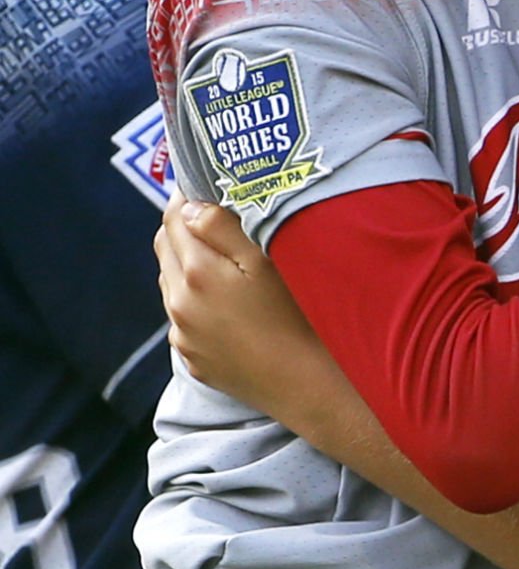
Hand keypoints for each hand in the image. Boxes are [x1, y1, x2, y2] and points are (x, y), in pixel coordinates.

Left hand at [155, 189, 320, 413]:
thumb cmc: (295, 314)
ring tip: (222, 260)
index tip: (201, 186)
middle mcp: (179, 303)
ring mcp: (183, 335)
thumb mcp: (265, 259)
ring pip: (171, 283)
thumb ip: (222, 227)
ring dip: (186, 264)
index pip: (172, 218)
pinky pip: (182, 317)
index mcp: (196, 271)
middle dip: (181, 227)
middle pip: (165, 248)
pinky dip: (194, 300)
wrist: (303, 382)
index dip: (184, 197)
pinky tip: (226, 302)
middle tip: (211, 215)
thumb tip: (188, 207)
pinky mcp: (192, 358)